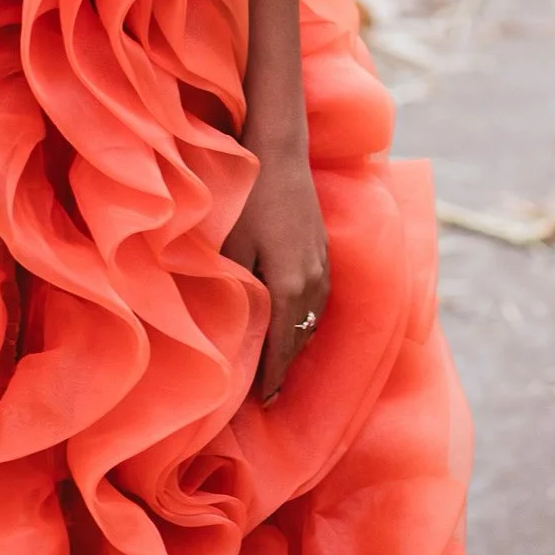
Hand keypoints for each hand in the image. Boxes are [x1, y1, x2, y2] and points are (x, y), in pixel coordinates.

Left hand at [222, 140, 328, 403]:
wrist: (279, 149)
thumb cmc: (248, 195)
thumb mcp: (232, 245)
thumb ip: (236, 291)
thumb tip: (231, 333)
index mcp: (290, 287)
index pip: (282, 349)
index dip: (271, 379)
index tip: (262, 404)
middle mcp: (314, 284)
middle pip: (300, 340)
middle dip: (284, 368)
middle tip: (267, 396)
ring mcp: (323, 266)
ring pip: (311, 321)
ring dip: (296, 345)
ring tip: (277, 367)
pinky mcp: (323, 250)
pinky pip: (316, 301)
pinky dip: (304, 320)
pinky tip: (291, 322)